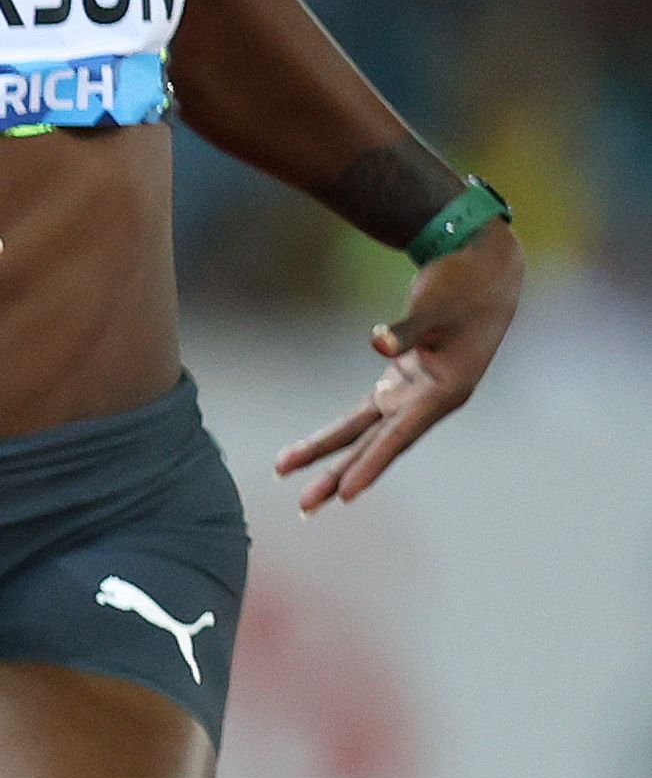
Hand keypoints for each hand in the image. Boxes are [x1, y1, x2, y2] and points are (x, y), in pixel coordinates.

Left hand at [275, 229, 516, 515]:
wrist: (485, 270)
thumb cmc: (463, 285)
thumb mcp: (435, 305)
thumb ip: (406, 329)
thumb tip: (376, 340)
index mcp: (444, 391)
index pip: (399, 436)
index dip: (372, 464)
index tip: (346, 493)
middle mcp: (428, 401)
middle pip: (376, 446)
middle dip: (339, 476)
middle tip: (305, 507)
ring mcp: (414, 394)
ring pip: (364, 435)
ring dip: (331, 459)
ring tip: (292, 482)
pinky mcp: (400, 382)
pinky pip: (362, 417)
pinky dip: (337, 434)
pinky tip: (310, 451)